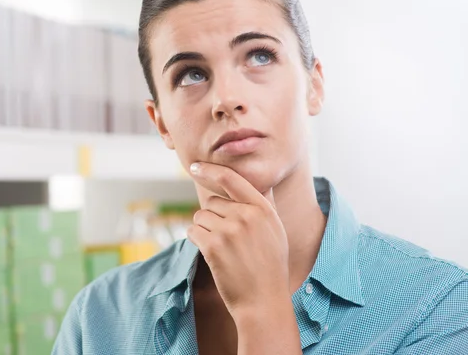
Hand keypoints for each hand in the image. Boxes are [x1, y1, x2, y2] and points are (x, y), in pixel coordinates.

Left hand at [186, 161, 290, 321]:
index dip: (210, 169)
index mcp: (263, 209)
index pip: (231, 179)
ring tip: (222, 248)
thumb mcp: (275, 230)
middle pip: (212, 201)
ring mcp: (228, 230)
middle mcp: (246, 215)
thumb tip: (253, 182)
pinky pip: (192, 231)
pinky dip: (197, 239)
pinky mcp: (212, 246)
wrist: (263, 302)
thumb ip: (263, 205)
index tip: (195, 166)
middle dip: (213, 216)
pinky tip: (211, 253)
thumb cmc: (270, 267)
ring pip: (200, 216)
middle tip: (227, 238)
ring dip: (204, 229)